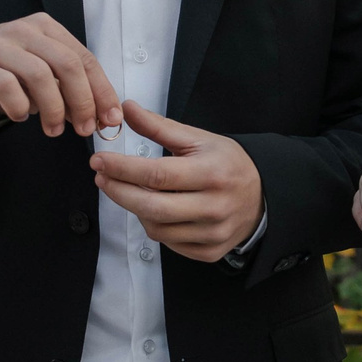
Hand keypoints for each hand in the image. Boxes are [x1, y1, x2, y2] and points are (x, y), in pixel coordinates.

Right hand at [0, 12, 122, 137]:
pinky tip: (20, 117)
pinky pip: (8, 88)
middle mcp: (24, 31)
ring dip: (54, 109)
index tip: (111, 118)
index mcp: (45, 28)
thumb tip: (100, 114)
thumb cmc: (3, 73)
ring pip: (41, 76)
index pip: (84, 57)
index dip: (102, 90)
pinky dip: (20, 107)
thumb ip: (67, 86)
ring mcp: (0, 46)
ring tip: (54, 130)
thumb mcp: (39, 72)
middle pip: (68, 65)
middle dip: (83, 101)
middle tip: (85, 128)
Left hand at [89, 101, 262, 262]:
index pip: (157, 174)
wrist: (263, 195)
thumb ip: (159, 127)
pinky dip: (156, 226)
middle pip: (152, 207)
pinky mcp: (210, 252)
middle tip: (102, 178)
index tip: (99, 161)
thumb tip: (127, 109)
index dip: (122, 169)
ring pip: (157, 229)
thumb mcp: (198, 139)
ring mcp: (213, 233)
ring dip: (136, 210)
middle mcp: (214, 206)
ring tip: (133, 192)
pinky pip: (169, 244)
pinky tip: (156, 210)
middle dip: (119, 192)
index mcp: (211, 173)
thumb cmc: (227, 164)